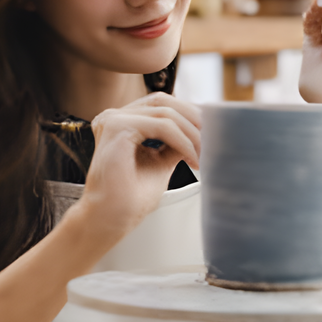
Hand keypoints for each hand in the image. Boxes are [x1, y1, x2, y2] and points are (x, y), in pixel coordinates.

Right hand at [76, 92, 200, 243]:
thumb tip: (201, 130)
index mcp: (122, 122)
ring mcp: (113, 119)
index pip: (161, 104)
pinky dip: (183, 141)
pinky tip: (192, 158)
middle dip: (193, 119)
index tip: (210, 134)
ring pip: (166, 113)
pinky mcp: (117, 127)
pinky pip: (162, 126)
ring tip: (203, 154)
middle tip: (212, 140)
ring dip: (192, 133)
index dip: (188, 115)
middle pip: (164, 101)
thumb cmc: (130, 198)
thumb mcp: (161, 162)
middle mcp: (114, 116)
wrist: (109, 220)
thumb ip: (175, 143)